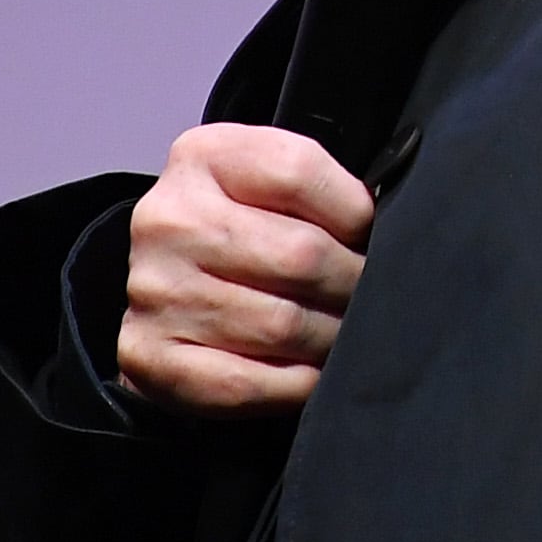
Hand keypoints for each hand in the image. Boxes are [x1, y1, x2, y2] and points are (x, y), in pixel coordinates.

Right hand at [116, 122, 373, 414]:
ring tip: (342, 333)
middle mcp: (169, 219)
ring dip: (330, 338)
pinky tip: (311, 373)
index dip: (355, 213)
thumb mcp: (268, 181)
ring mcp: (154, 290)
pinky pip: (247, 384)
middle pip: (300, 255)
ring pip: (281, 325)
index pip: (300, 172)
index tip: (370, 236)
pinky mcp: (150, 356)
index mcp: (205, 156)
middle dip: (352, 284)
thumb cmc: (238, 229)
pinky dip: (295, 384)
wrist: (166, 283)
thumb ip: (320, 188)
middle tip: (369, 297)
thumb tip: (392, 224)